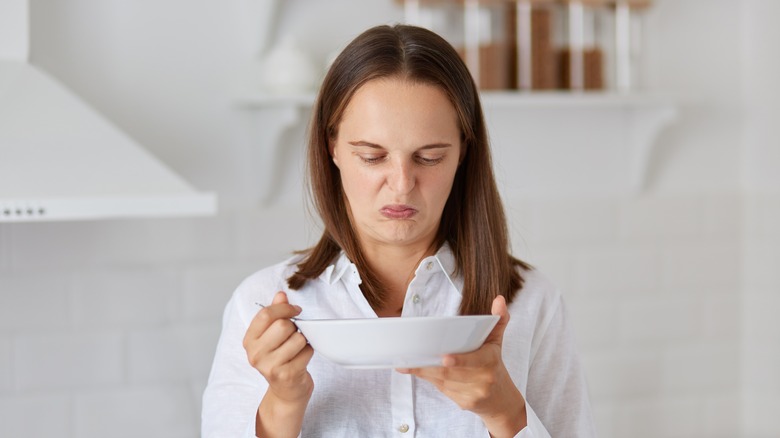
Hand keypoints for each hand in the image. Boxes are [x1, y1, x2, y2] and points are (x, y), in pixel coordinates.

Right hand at [243, 291, 313, 404]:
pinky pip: (307, 351)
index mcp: (250, 341)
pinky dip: (309, 351)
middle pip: (283, 325)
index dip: (284, 308)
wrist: (286, 391)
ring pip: (298, 338)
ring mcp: (270, 366)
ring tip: (297, 348)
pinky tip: (302, 358)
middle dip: (295, 327)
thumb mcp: (272, 336)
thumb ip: (275, 313)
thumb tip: (281, 294)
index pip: (266, 314)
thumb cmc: (280, 359)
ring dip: (303, 340)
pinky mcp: (287, 375)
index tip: (295, 310)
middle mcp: (256, 354)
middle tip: (294, 334)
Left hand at [396, 296, 526, 436]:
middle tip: (411, 358)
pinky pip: (442, 389)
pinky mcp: (463, 402)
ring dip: (424, 373)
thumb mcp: (496, 342)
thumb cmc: (493, 365)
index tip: (445, 358)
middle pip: (451, 372)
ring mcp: (473, 393)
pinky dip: (429, 380)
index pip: (475, 360)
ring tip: (406, 365)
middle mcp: (483, 379)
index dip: (460, 360)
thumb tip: (499, 299)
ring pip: (443, 381)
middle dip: (429, 367)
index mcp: (490, 361)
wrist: (501, 400)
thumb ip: (498, 319)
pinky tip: (417, 372)